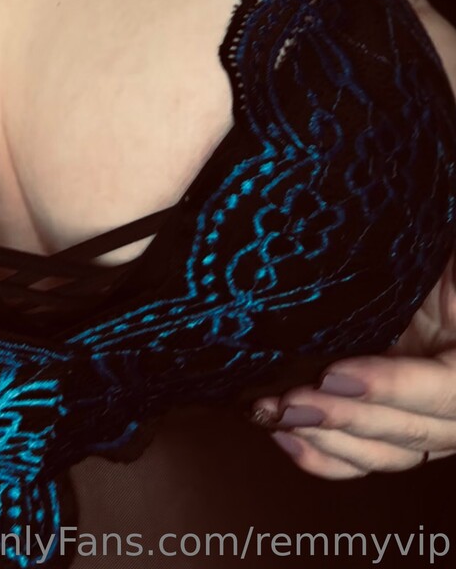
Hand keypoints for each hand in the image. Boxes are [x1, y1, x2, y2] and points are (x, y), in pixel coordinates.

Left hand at [250, 250, 455, 476]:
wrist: (428, 269)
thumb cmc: (436, 255)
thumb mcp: (450, 262)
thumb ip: (447, 275)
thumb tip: (439, 257)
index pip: (445, 392)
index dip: (391, 387)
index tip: (334, 375)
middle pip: (410, 430)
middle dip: (345, 419)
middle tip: (289, 403)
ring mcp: (430, 418)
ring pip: (386, 452)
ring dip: (327, 440)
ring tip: (275, 418)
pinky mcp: (398, 424)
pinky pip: (368, 457)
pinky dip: (327, 456)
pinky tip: (286, 440)